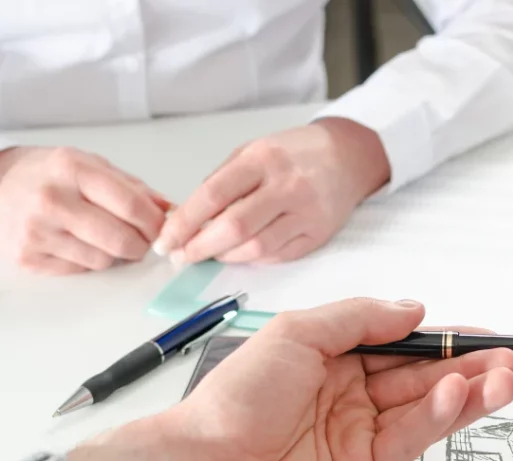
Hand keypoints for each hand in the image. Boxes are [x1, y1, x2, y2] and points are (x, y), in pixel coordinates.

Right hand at [0, 146, 170, 273]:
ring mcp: (37, 231)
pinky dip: (90, 261)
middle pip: (121, 239)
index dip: (155, 223)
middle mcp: (52, 200)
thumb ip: (132, 187)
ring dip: (115, 254)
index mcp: (72, 170)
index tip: (162, 228)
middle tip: (142, 240)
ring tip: (105, 237)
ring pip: (104, 260)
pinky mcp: (28, 257)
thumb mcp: (90, 165)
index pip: (130, 204)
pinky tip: (81, 244)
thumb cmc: (47, 174)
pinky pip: (81, 270)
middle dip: (142, 244)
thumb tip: (168, 210)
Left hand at [68, 298, 512, 460]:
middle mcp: (352, 393)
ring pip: (426, 408)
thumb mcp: (296, 334)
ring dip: (468, 392)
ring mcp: (360, 434)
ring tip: (507, 379)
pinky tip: (459, 398)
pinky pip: (410, 438)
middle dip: (470, 366)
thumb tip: (414, 309)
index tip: (487, 334)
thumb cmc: (238, 397)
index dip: (447, 339)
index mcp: (333, 356)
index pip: (403, 343)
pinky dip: (439, 418)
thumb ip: (359, 319)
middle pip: (424, 375)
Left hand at [153, 117, 389, 264]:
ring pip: (256, 248)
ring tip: (210, 254)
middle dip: (199, 247)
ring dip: (225, 256)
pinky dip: (253, 259)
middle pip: (234, 227)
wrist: (348, 158)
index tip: (165, 240)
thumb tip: (188, 217)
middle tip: (180, 257)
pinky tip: (241, 252)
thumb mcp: (253, 150)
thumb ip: (222, 180)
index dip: (183, 223)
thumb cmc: (295, 153)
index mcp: (263, 159)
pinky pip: (278, 256)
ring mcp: (306, 213)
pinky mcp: (318, 234)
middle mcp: (286, 186)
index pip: (213, 196)